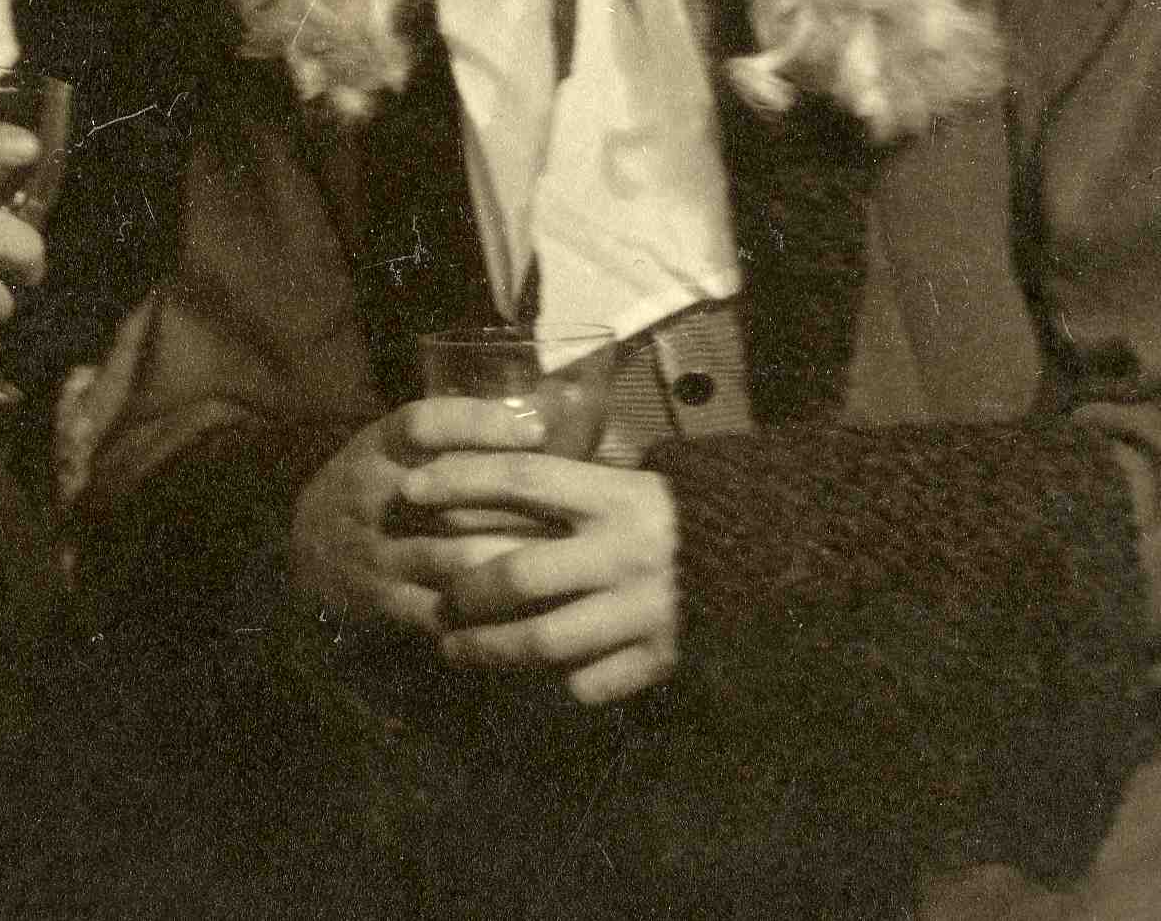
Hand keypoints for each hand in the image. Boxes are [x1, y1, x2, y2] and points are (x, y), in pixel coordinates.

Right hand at [288, 396, 551, 636]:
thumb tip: (549, 409)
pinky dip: (487, 613)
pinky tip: (532, 610)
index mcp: (378, 446)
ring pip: (453, 556)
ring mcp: (377, 550)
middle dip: (516, 504)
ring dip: (510, 560)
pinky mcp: (384, 599)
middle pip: (450, 495)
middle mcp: (373, 493)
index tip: (537, 430)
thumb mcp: (394, 444)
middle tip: (575, 509)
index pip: (423, 423)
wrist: (305, 544)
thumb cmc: (373, 482)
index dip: (479, 423)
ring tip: (565, 562)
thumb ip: (456, 431)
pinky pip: (443, 610)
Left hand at [397, 450, 679, 704]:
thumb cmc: (659, 512)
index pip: (523, 478)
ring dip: (489, 649)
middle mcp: (626, 550)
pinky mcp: (661, 657)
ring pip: (546, 641)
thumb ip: (557, 489)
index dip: (462, 480)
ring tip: (454, 650)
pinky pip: (591, 682)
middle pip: (521, 573)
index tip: (410, 487)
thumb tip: (466, 480)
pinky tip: (537, 677)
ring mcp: (644, 609)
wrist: (750, 551)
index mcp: (613, 495)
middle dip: (466, 590)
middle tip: (439, 600)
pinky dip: (560, 680)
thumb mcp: (614, 482)